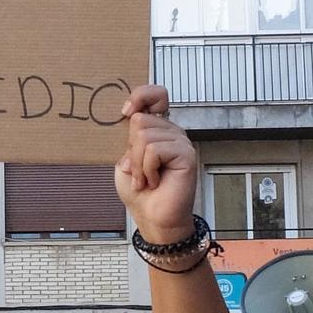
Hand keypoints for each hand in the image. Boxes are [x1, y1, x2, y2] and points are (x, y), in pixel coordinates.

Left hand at [113, 85, 199, 243]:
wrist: (153, 217)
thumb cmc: (140, 192)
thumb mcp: (125, 160)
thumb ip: (129, 138)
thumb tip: (133, 116)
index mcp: (158, 129)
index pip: (156, 95)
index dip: (141, 95)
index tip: (125, 111)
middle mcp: (171, 132)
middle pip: (140, 120)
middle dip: (131, 150)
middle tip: (139, 171)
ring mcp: (181, 142)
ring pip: (145, 136)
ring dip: (138, 164)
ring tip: (146, 179)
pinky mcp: (186, 154)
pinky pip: (154, 150)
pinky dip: (147, 169)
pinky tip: (154, 181)